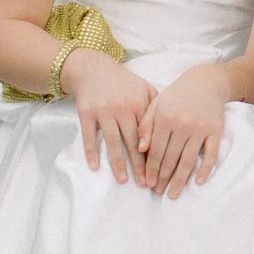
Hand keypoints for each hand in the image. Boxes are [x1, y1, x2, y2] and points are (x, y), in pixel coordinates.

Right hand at [63, 53, 155, 184]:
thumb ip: (156, 108)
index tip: (159, 172)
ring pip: (112, 142)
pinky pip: (89, 136)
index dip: (153, 154)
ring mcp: (103, 112)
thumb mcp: (144, 88)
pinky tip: (95, 167)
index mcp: (139, 104)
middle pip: (132, 142)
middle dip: (139, 165)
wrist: (94, 69)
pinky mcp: (86, 114)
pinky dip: (92, 152)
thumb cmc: (123, 82)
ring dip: (118, 163)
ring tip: (123, 180)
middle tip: (145, 184)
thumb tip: (167, 132)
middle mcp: (122, 108)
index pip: (147, 135)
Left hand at [137, 60, 232, 197]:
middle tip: (158, 192)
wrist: (206, 81)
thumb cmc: (177, 95)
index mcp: (165, 118)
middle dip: (163, 178)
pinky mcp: (215, 130)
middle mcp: (182, 125)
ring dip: (180, 180)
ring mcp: (200, 128)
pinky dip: (205, 169)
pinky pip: (211, 154)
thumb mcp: (156, 104)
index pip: (156, 150)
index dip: (151, 169)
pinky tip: (199, 182)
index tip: (147, 184)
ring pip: (188, 160)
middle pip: (171, 158)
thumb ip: (145, 125)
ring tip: (174, 194)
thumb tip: (139, 149)